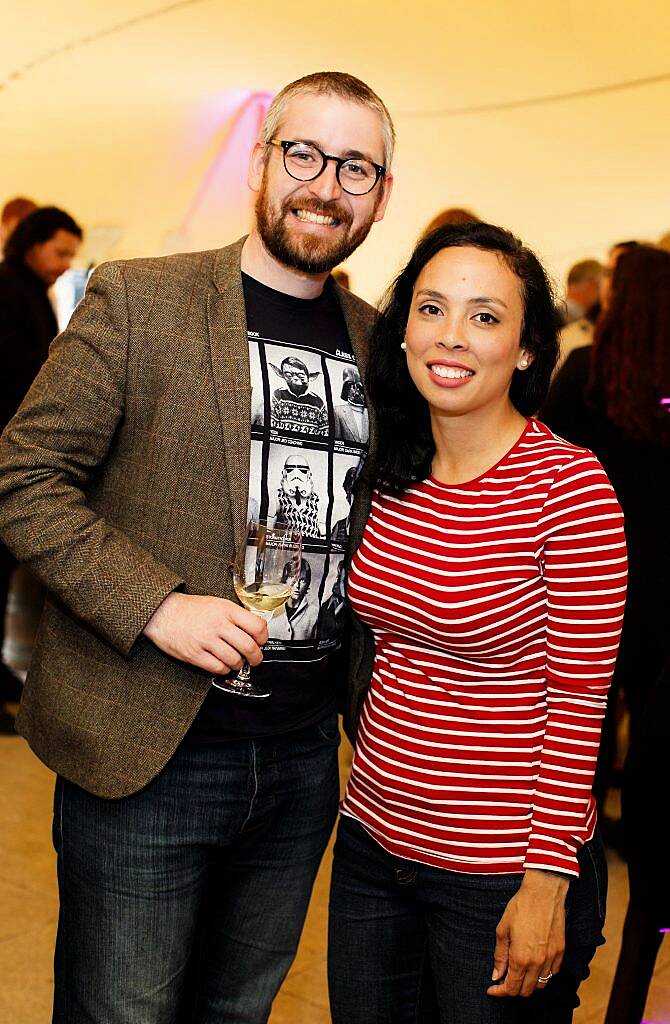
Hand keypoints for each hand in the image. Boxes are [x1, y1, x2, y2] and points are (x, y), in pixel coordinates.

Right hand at [144, 592, 268, 674]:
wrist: (162, 612)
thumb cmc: (190, 609)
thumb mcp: (217, 603)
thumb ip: (236, 616)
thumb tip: (254, 631)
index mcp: (226, 610)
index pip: (257, 627)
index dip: (263, 638)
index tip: (261, 642)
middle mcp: (218, 625)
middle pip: (249, 647)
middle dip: (256, 657)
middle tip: (255, 659)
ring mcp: (206, 640)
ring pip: (234, 660)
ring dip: (239, 664)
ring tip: (236, 661)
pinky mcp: (194, 654)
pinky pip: (218, 668)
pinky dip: (224, 669)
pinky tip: (222, 664)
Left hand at [487, 869, 568, 998]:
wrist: (544, 893)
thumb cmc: (521, 908)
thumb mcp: (502, 930)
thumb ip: (500, 956)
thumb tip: (496, 975)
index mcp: (520, 958)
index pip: (511, 988)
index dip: (500, 992)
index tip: (493, 989)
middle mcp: (537, 963)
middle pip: (526, 991)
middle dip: (513, 990)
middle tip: (504, 981)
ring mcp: (551, 959)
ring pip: (541, 985)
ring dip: (529, 984)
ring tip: (519, 973)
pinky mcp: (560, 952)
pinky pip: (553, 973)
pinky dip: (542, 975)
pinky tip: (534, 966)